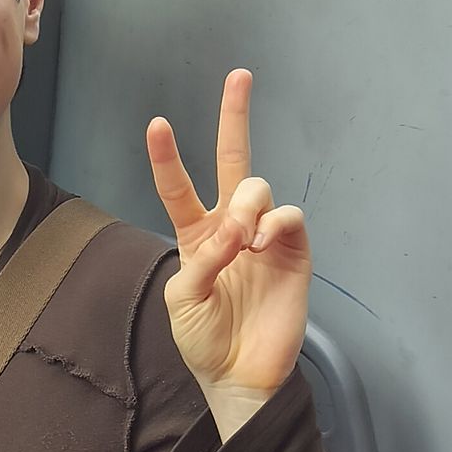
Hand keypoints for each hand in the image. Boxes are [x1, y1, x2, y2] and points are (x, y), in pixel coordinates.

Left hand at [147, 69, 309, 439]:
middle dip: (235, 117)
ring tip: (243, 238)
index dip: (167, 156)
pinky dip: (274, 224)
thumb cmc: (205, 341)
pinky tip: (262, 245)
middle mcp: (231, 227)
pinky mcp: (294, 251)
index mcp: (196, 236)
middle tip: (239, 76)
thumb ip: (203, 260)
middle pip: (233, 160)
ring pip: (258, 187)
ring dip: (246, 205)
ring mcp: (265, 236)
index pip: (178, 187)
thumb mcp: (183, 300)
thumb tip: (237, 230)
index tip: (156, 123)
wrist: (240, 376)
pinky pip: (288, 217)